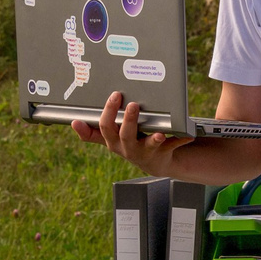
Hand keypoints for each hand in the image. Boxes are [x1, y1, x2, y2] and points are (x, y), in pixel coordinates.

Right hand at [71, 91, 191, 174]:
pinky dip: (180, 140)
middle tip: (134, 104)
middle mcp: (129, 148)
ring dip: (153, 138)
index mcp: (114, 141)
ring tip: (158, 131)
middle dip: (129, 120)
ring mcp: (147, 151)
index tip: (114, 96)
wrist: (154, 162)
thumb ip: (92, 132)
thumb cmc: (129, 144)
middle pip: (126, 135)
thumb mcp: (109, 139)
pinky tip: (187, 135)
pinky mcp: (164, 153)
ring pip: (148, 144)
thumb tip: (73, 123)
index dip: (109, 113)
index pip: (106, 128)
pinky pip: (173, 146)